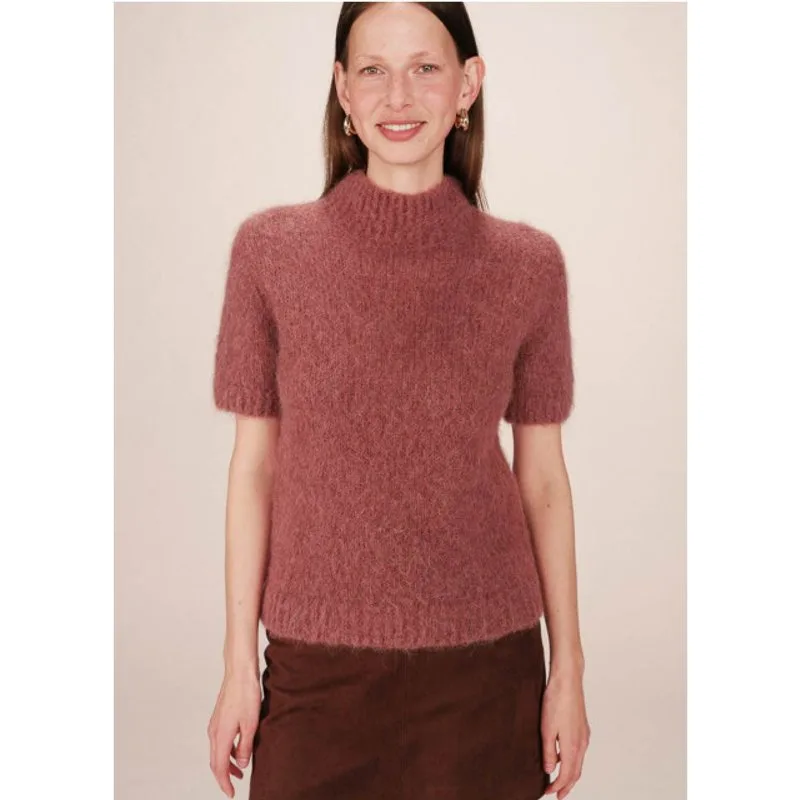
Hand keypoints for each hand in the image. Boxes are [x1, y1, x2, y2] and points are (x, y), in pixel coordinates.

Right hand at [207, 670, 261, 797]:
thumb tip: (241, 764)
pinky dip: (226, 750)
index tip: (231, 793)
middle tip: (234, 785)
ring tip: (240, 768)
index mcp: (220, 735)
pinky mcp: (219, 717)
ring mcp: (215, 723)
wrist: (239, 672)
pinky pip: (219, 740)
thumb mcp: (250, 724)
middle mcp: (214, 731)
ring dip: (226, 763)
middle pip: (215, 761)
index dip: (224, 782)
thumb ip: (244, 746)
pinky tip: (237, 748)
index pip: (219, 767)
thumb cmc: (246, 694)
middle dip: (224, 775)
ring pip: (217, 751)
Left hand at [541, 669, 590, 798]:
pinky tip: (561, 756)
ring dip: (570, 774)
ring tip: (559, 779)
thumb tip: (549, 770)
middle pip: (576, 772)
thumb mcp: (546, 729)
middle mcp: (582, 743)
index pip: (567, 775)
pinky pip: (578, 750)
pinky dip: (572, 760)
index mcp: (573, 746)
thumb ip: (549, 751)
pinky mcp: (582, 727)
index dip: (558, 787)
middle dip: (566, 785)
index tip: (548, 793)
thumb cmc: (556, 701)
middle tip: (557, 794)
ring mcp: (584, 735)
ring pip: (578, 762)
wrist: (567, 680)